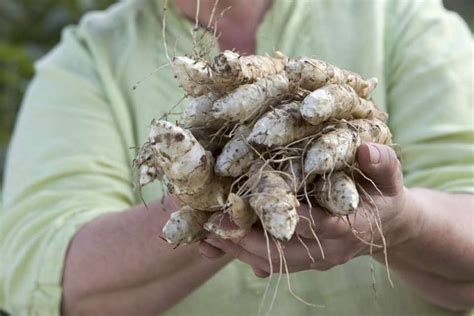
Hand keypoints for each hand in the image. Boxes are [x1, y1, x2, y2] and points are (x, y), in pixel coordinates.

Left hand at [199, 143, 419, 276]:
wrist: (386, 226)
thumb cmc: (385, 196)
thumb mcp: (391, 177)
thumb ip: (383, 164)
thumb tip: (367, 150)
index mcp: (355, 227)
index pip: (323, 226)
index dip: (294, 217)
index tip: (262, 203)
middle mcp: (331, 250)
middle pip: (287, 249)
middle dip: (250, 236)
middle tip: (215, 221)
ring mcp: (315, 259)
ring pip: (273, 260)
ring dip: (239, 248)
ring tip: (206, 232)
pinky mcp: (303, 260)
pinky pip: (270, 262)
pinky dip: (242, 253)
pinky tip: (216, 241)